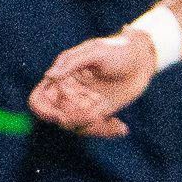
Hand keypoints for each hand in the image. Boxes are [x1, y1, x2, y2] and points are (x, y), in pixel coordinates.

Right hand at [29, 32, 157, 137]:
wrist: (143, 60)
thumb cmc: (118, 50)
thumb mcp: (95, 51)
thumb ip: (71, 62)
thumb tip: (48, 75)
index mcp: (61, 76)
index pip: (39, 99)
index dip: (43, 111)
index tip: (59, 116)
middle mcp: (68, 92)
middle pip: (58, 117)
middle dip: (76, 119)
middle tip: (96, 114)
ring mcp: (82, 104)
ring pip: (76, 126)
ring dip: (93, 127)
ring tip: (114, 122)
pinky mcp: (98, 113)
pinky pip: (93, 129)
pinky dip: (106, 131)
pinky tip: (121, 128)